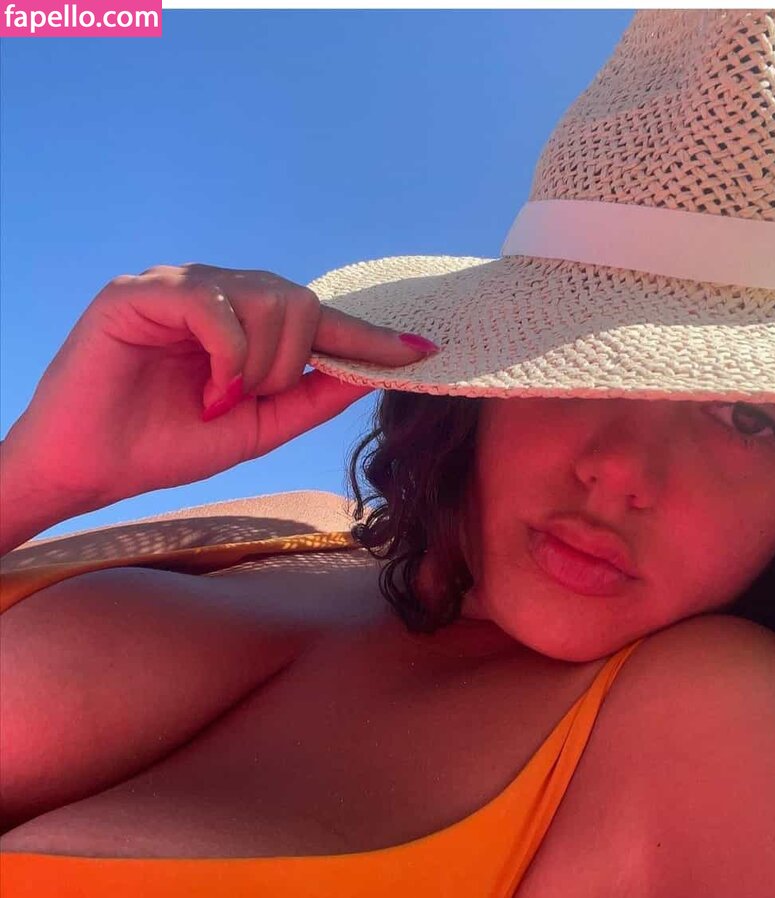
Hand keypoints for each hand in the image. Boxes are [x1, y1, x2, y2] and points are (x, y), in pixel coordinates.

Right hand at [2, 263, 435, 510]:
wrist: (89, 470)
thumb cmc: (165, 445)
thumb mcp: (257, 427)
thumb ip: (311, 397)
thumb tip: (371, 372)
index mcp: (243, 324)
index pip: (319, 317)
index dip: (368, 335)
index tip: (422, 350)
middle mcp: (216, 294)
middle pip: (302, 301)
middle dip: (293, 363)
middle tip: (249, 400)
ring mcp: (178, 286)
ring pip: (268, 298)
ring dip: (259, 364)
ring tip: (218, 399)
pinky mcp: (140, 291)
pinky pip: (217, 305)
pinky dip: (227, 356)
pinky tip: (206, 391)